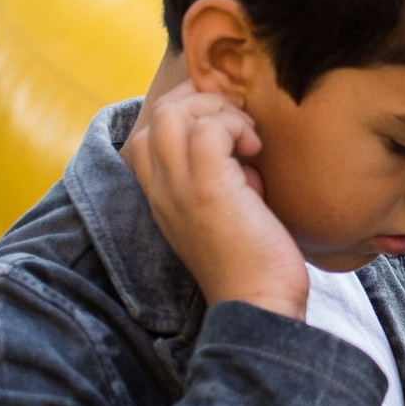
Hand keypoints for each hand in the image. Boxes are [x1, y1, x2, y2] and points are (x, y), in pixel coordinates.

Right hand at [121, 81, 307, 318]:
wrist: (259, 304)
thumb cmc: (253, 260)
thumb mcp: (226, 209)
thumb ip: (222, 175)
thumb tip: (242, 146)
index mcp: (161, 196)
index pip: (145, 133)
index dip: (184, 111)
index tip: (224, 122)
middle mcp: (161, 190)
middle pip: (157, 113)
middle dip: (203, 101)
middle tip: (239, 125)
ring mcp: (179, 189)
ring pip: (174, 113)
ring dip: (219, 111)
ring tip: (248, 138)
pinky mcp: (207, 191)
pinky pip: (207, 130)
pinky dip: (234, 126)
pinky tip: (255, 151)